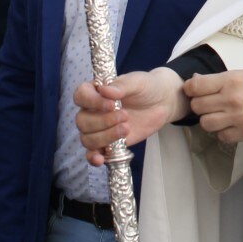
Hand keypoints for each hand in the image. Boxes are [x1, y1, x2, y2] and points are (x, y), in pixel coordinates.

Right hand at [74, 67, 188, 165]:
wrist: (161, 103)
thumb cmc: (146, 87)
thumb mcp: (137, 82)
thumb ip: (122, 85)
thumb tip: (105, 90)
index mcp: (96, 91)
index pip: (81, 96)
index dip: (92, 102)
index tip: (111, 105)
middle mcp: (93, 110)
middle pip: (82, 121)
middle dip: (103, 121)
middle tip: (125, 116)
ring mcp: (99, 128)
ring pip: (87, 138)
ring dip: (105, 137)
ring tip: (126, 128)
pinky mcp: (108, 143)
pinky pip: (92, 153)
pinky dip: (93, 158)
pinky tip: (101, 159)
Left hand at [185, 69, 242, 143]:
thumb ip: (218, 79)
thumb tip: (194, 81)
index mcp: (231, 80)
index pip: (196, 86)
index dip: (190, 88)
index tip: (193, 89)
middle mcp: (230, 100)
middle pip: (197, 106)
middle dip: (200, 104)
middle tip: (209, 101)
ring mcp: (236, 118)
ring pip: (205, 123)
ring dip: (209, 119)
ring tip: (219, 114)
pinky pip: (221, 136)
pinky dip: (222, 131)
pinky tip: (230, 124)